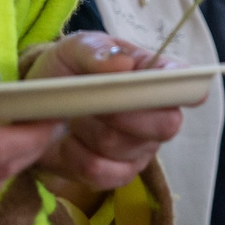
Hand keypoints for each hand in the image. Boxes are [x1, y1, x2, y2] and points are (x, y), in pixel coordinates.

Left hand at [24, 32, 185, 209]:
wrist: (38, 110)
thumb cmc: (66, 72)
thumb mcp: (73, 49)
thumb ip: (96, 50)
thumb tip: (122, 64)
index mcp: (155, 74)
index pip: (185, 82)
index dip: (183, 87)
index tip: (162, 88)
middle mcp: (158, 113)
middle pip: (166, 124)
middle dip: (123, 114)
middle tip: (92, 102)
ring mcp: (142, 147)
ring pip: (124, 147)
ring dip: (88, 131)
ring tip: (74, 116)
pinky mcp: (120, 174)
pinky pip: (103, 172)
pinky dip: (76, 155)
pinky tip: (69, 142)